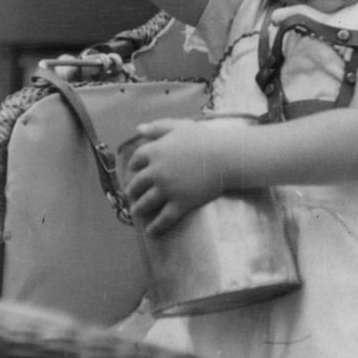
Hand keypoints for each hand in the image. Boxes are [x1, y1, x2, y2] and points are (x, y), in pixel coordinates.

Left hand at [123, 118, 229, 235]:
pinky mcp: (181, 203)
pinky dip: (155, 227)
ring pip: (145, 203)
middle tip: (130, 195)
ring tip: (137, 212)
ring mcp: (168, 189)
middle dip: (131, 191)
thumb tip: (138, 129)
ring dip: (138, 209)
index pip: (135, 161)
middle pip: (136, 184)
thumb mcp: (180, 126)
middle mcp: (156, 171)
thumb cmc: (205, 139)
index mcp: (155, 151)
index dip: (133, 167)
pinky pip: (164, 219)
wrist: (226, 157)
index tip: (133, 172)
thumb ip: (158, 127)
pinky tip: (151, 231)